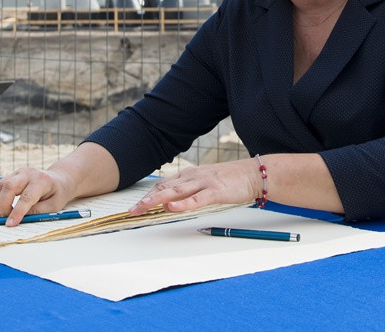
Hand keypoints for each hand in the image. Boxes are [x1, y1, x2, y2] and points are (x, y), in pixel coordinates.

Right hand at [0, 167, 76, 226]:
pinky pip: (0, 186)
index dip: (17, 212)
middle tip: (5, 219)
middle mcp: (29, 173)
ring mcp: (19, 172)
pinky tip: (3, 209)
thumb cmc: (56, 194)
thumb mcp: (53, 206)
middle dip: (4, 205)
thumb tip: (20, 219)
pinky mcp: (12, 175)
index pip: (27, 197)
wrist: (58, 180)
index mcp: (42, 180)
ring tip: (4, 215)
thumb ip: (37, 212)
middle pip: (9, 186)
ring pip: (1, 185)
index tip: (10, 224)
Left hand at [127, 159, 259, 215]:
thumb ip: (187, 193)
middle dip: (147, 199)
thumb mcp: (204, 184)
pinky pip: (196, 199)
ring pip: (176, 192)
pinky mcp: (215, 192)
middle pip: (165, 188)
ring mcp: (203, 183)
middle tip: (132, 210)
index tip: (135, 205)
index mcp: (189, 175)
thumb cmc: (229, 180)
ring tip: (143, 206)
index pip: (163, 185)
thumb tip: (169, 205)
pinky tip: (171, 207)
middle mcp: (193, 177)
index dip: (148, 195)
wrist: (253, 174)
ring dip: (158, 199)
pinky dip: (183, 204)